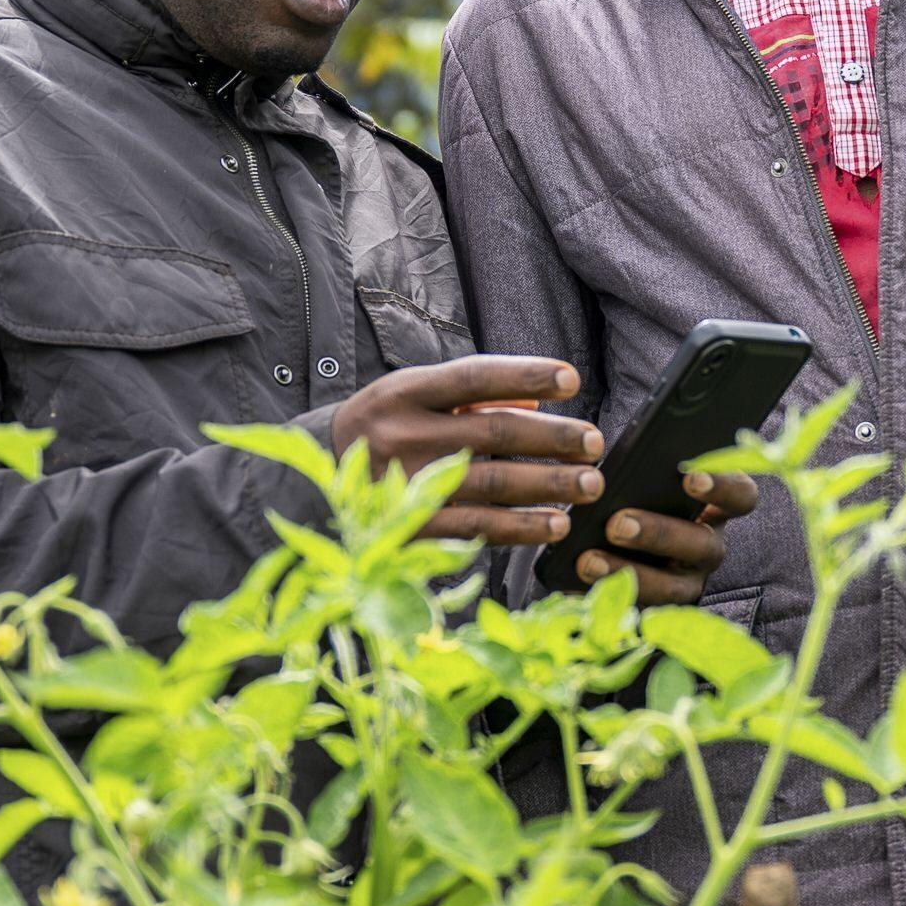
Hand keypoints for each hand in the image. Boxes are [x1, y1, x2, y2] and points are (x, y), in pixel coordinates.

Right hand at [329, 356, 602, 544]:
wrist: (311, 483)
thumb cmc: (381, 430)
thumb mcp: (412, 398)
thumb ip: (470, 397)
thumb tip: (534, 402)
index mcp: (404, 393)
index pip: (474, 377)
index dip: (526, 376)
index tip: (572, 380)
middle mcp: (402, 435)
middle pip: (494, 433)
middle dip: (553, 439)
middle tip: (594, 443)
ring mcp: (405, 485)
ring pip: (493, 484)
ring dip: (549, 485)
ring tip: (589, 484)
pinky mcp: (409, 529)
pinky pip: (477, 528)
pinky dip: (522, 527)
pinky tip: (556, 523)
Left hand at [562, 467, 761, 605]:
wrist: (610, 532)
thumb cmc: (636, 493)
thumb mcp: (645, 478)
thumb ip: (644, 470)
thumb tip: (615, 468)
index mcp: (718, 507)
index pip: (741, 496)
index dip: (722, 487)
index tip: (690, 478)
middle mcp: (710, 547)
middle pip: (703, 545)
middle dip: (659, 534)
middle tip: (617, 523)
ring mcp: (689, 582)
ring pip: (672, 587)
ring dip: (628, 572)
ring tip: (587, 560)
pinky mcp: (659, 609)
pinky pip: (638, 610)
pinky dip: (606, 597)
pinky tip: (574, 584)